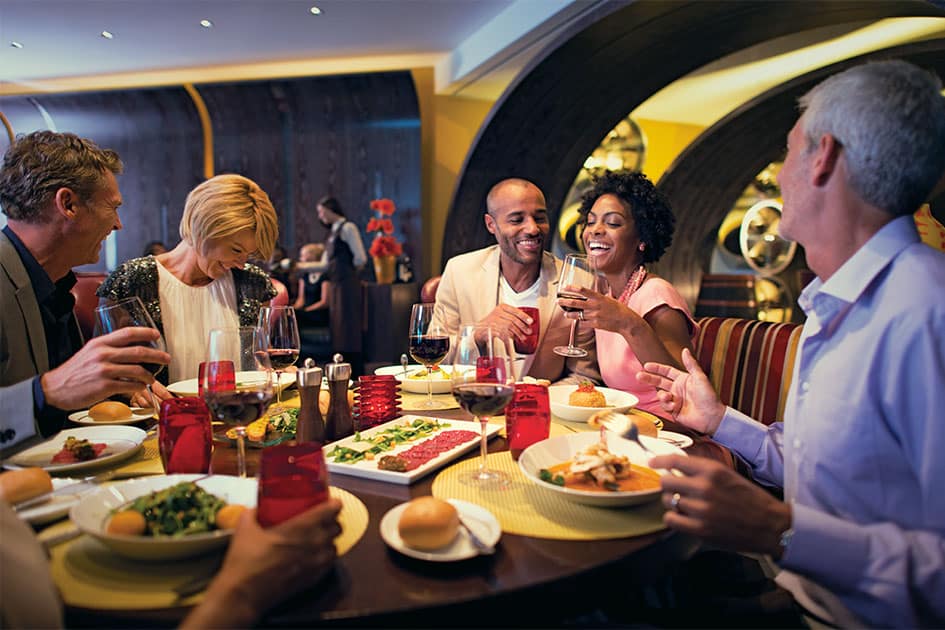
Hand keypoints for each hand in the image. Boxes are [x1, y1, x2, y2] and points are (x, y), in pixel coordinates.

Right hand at [40, 327, 169, 410]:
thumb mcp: (89, 352)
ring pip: (137, 370)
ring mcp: (104, 370)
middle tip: (166, 358)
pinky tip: (141, 387)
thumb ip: (108, 349)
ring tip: (152, 378)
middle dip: (157, 355)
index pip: (127, 333)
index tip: (157, 335)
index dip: (145, 332)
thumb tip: (130, 349)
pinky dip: (139, 387)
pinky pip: (130, 385)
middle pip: (138, 351)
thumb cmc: (74, 372)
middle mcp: (103, 354)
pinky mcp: (105, 386)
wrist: (55, 389)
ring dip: (149, 375)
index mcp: (100, 343)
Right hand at [183, 499, 342, 628]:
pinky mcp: (313, 579)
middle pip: (337, 527)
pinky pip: (329, 564)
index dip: (333, 504)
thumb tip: (257, 509)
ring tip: (316, 538)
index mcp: (301, 527)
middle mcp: (315, 544)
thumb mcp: (244, 528)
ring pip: (335, 546)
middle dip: (331, 521)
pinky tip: (312, 556)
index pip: (332, 510)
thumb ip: (253, 513)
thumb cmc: (245, 559)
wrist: (243, 594)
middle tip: (320, 519)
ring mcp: (316, 563)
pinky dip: (324, 557)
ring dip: (328, 541)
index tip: (329, 502)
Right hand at [477, 304, 533, 345]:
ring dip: (517, 334)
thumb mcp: (503, 316)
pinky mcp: (490, 329)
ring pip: (508, 327)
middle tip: (528, 331)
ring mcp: (492, 321)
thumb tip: (527, 324)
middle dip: (522, 327)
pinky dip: (508, 341)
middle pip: (513, 319)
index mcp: (501, 307)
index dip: (524, 316)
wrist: (480, 330)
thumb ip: (513, 317)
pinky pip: (502, 335)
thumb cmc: (494, 323)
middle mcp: (497, 313)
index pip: (515, 310)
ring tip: (522, 338)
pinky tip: (512, 343)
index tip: (530, 321)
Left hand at [557, 287, 640, 333]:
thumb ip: (600, 298)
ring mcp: (595, 316)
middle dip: (565, 302)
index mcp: (599, 298)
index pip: (583, 291)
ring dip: (569, 314)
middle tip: (558, 301)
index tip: (565, 287)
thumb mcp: (610, 299)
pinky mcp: (595, 325)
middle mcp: (595, 306)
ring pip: (577, 315)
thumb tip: (593, 295)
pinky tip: (578, 321)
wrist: (626, 321)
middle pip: (576, 303)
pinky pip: (583, 323)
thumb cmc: (620, 309)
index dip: (572, 288)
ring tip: (566, 313)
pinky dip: (580, 322)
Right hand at [636, 348, 724, 433]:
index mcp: (683, 379)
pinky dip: (667, 405)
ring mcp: (675, 400)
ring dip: (662, 396)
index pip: (666, 371)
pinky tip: (674, 406)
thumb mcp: (700, 378)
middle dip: (648, 379)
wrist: (711, 417)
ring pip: (660, 395)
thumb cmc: (709, 397)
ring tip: (668, 398)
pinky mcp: (673, 410)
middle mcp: (677, 389)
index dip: (656, 368)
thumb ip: (691, 364)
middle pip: (659, 382)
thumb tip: (685, 350)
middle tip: (639, 376)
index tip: (646, 365)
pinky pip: (664, 406)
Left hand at [648, 454, 791, 557]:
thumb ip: (703, 471)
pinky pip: (671, 519)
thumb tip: (675, 467)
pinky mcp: (701, 529)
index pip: (675, 460)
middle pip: (666, 482)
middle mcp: (705, 487)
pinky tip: (683, 518)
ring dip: (672, 503)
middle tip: (675, 490)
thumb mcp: (728, 475)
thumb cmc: (750, 499)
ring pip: (668, 501)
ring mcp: (702, 509)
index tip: (653, 463)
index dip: (660, 461)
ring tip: (686, 506)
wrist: (770, 525)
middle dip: (668, 485)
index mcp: (713, 470)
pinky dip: (674, 518)